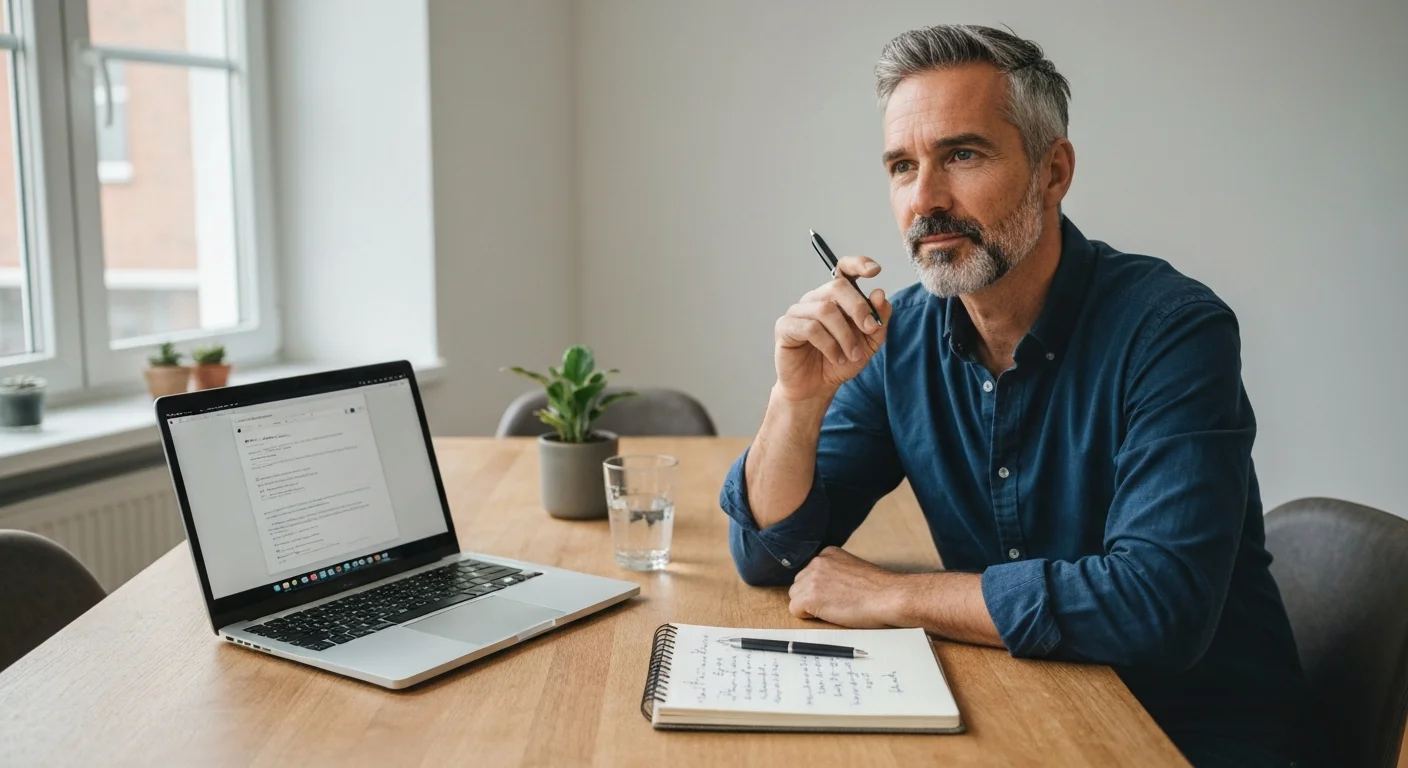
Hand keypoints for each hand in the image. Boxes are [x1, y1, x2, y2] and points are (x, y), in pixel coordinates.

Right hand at [773, 257, 891, 402]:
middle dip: (859, 307)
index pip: (843, 270)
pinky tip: (836, 358)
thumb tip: (880, 294)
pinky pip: (810, 328)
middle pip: (837, 287)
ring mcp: (798, 312)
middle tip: (870, 329)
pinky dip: (829, 345)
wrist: (817, 388)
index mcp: (835, 298)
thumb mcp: (869, 344)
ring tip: (852, 355)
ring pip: (825, 309)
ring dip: (845, 335)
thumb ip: (878, 320)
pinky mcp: (785, 327)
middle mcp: (816, 299)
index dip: (858, 264)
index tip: (875, 271)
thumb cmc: (840, 362)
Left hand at [787, 547, 903, 627]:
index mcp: (828, 553)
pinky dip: (808, 617)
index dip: (820, 589)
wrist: (889, 597)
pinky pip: (795, 610)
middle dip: (811, 597)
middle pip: (799, 584)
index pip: (810, 573)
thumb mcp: (854, 569)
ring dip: (810, 607)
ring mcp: (812, 578)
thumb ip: (836, 572)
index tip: (836, 594)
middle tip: (835, 604)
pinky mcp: (809, 597)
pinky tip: (828, 614)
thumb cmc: (879, 590)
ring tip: (834, 609)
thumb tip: (825, 587)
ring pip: (795, 597)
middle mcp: (817, 562)